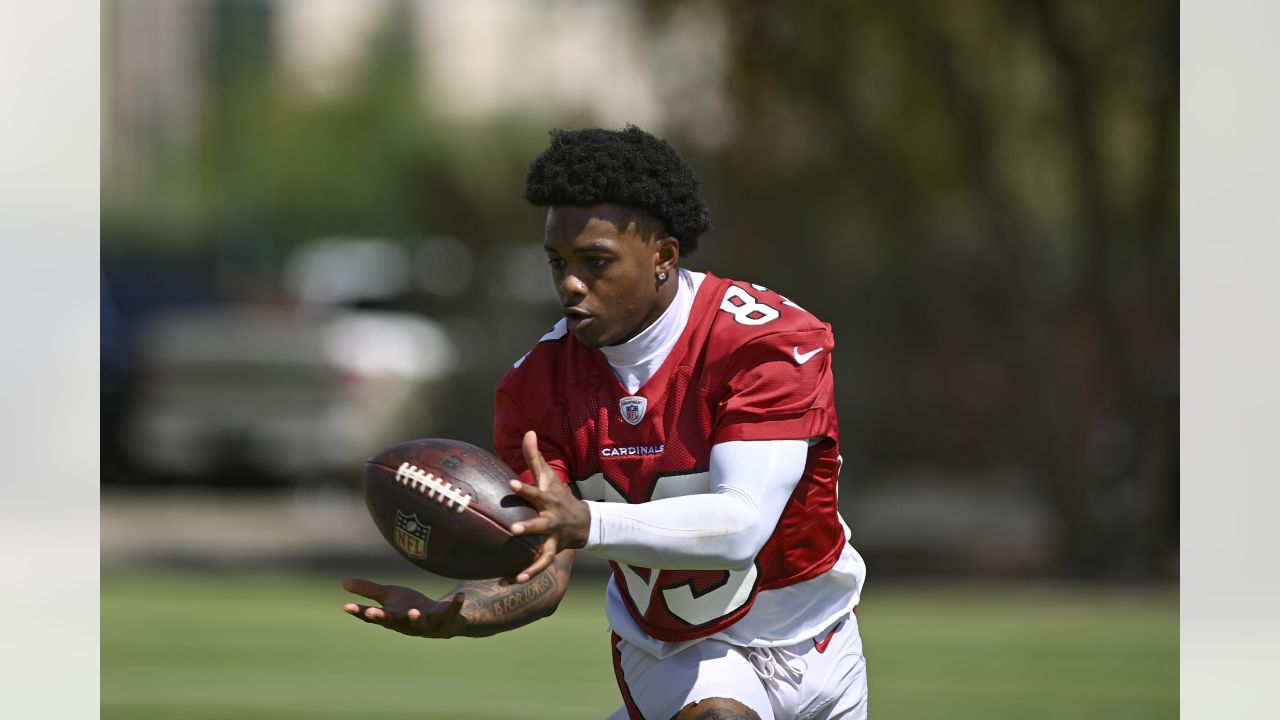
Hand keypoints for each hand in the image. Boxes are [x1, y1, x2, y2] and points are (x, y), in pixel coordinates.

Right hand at [341, 577, 467, 637]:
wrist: (441, 620)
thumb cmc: (410, 608)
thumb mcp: (389, 597)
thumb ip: (368, 591)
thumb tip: (343, 582)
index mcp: (392, 618)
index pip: (373, 616)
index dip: (360, 613)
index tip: (346, 607)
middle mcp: (407, 623)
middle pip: (394, 620)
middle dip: (384, 617)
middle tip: (373, 612)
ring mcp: (427, 623)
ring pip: (421, 622)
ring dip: (416, 617)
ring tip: (414, 611)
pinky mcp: (446, 618)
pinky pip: (451, 611)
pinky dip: (455, 604)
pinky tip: (460, 594)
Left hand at [508, 430, 590, 582]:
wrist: (583, 522)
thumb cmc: (558, 495)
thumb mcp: (548, 476)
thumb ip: (534, 456)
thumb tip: (528, 431)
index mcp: (548, 500)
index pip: (535, 492)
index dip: (524, 489)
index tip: (511, 484)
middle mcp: (551, 520)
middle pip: (541, 524)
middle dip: (529, 527)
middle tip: (513, 530)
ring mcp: (552, 539)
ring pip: (544, 553)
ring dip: (531, 563)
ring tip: (517, 573)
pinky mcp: (551, 553)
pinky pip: (540, 566)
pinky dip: (526, 575)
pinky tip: (508, 582)